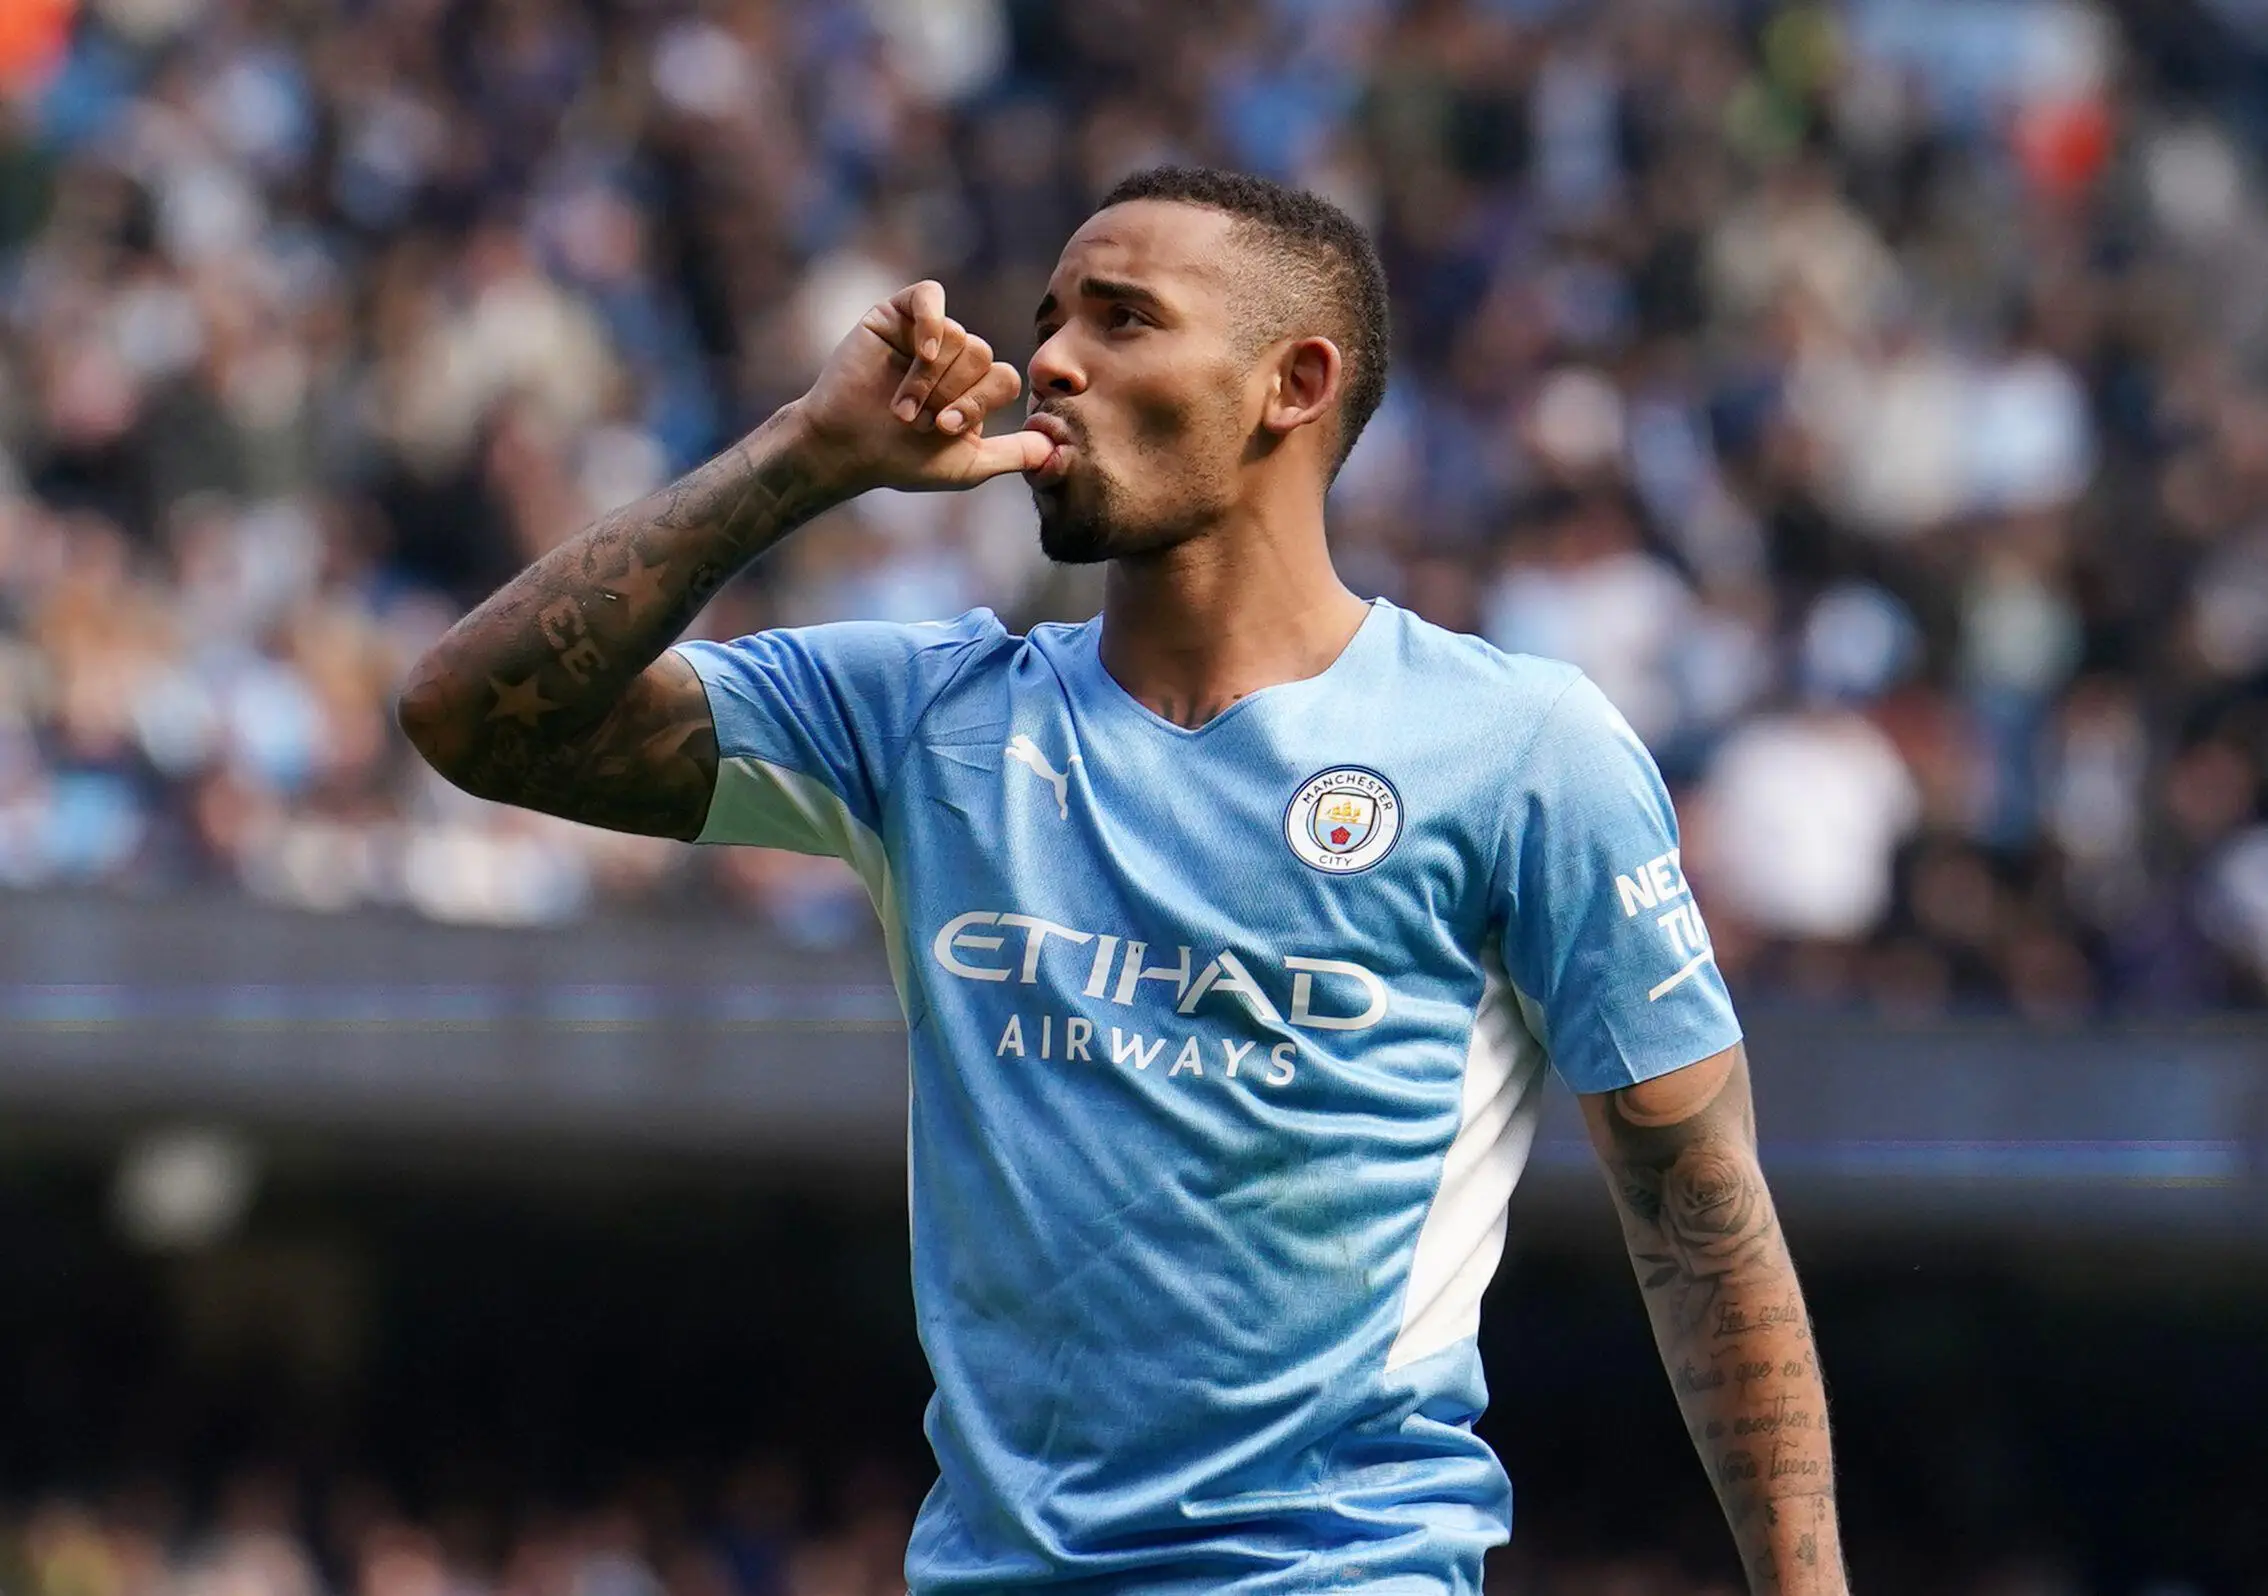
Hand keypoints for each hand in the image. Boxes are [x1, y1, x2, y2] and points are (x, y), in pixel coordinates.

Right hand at [791, 280, 1050, 497]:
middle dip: (952, 393)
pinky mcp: (896, 314)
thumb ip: (1016, 454)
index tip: (945, 428)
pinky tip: (922, 352)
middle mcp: (955, 358)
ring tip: (901, 407)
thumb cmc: (902, 461)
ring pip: (958, 336)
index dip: (980, 402)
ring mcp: (926, 333)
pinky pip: (931, 297)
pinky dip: (931, 323)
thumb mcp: (969, 465)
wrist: (846, 448)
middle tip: (919, 420)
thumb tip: (1061, 448)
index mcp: (975, 388)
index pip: (1005, 377)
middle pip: (983, 354)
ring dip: (929, 380)